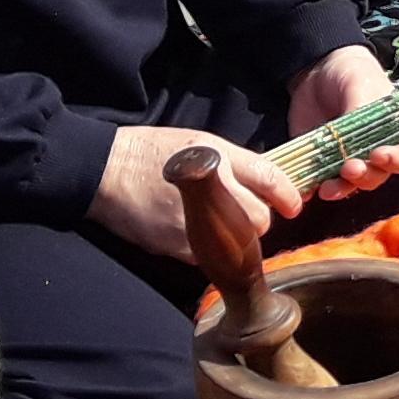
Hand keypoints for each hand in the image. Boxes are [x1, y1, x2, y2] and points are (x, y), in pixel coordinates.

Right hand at [91, 125, 300, 263]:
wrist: (104, 172)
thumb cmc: (151, 152)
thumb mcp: (198, 141)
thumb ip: (234, 162)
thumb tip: (266, 183)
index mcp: (217, 157)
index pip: (269, 178)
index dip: (288, 195)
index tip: (293, 206)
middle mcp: (210, 189)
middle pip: (260, 220)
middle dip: (260, 221)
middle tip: (248, 214)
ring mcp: (194, 221)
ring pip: (239, 244)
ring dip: (238, 239)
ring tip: (220, 224)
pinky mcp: (178, 245)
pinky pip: (211, 256)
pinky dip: (211, 249)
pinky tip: (197, 233)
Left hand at [283, 43, 398, 198]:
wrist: (317, 70)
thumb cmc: (351, 74)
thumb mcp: (358, 84)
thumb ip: (361, 110)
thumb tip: (357, 139)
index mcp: (393, 134)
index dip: (395, 160)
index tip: (380, 155)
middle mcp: (373, 153)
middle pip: (376, 176)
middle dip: (364, 177)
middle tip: (350, 169)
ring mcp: (346, 160)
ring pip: (349, 185)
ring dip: (341, 189)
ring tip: (327, 188)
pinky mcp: (321, 164)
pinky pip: (319, 182)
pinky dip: (313, 189)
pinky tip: (306, 190)